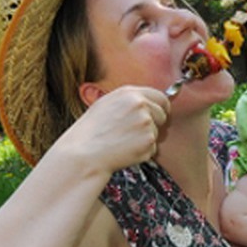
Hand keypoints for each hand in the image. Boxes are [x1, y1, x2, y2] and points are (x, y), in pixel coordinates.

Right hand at [54, 86, 169, 172]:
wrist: (85, 152)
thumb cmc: (92, 130)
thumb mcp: (107, 104)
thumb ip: (129, 100)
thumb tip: (148, 102)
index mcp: (130, 93)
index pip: (160, 97)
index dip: (160, 107)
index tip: (158, 114)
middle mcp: (141, 106)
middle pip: (162, 115)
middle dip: (154, 124)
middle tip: (133, 132)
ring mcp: (146, 124)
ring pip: (156, 133)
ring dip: (145, 139)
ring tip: (123, 141)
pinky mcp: (149, 142)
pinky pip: (153, 148)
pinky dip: (142, 152)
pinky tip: (125, 150)